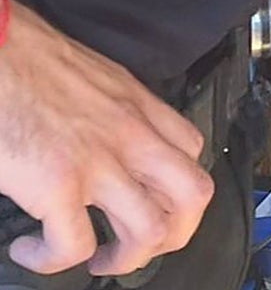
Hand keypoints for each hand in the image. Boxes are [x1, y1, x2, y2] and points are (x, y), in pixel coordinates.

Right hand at [0, 0, 212, 275]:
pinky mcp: (57, 184)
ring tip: (95, 258)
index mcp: (139, 106)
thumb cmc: (30, 58)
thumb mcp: (96, 78)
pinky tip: (31, 248)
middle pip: (193, 195)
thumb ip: (114, 111)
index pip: (193, 149)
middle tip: (142, 246)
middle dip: (176, 233)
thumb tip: (106, 139)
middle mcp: (131, 135)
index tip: (154, 199)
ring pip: (149, 231)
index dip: (179, 185)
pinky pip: (74, 246)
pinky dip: (52, 260)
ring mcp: (99, 161)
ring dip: (125, 258)